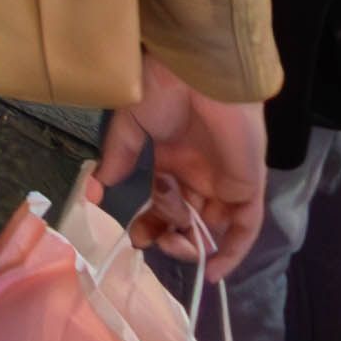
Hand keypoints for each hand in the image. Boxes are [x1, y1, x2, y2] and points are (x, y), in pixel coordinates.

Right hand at [90, 60, 269, 269]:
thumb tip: (94, 190)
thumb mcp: (130, 126)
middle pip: (187, 218)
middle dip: (168, 235)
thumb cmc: (161, 89)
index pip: (163, 201)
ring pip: (212, 225)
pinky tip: (213, 269)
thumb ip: (119, 159)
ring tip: (173, 245)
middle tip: (151, 242)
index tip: (134, 236)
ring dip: (193, 244)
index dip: (150, 222)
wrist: (196, 71)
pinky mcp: (247, 184)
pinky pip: (245, 226)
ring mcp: (224, 178)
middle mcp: (199, 171)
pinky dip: (233, 251)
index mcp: (173, 157)